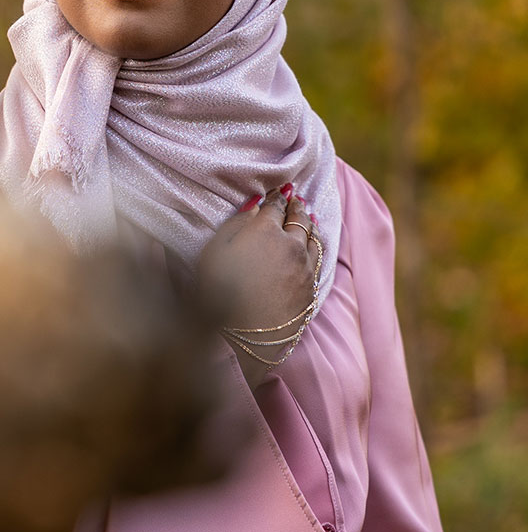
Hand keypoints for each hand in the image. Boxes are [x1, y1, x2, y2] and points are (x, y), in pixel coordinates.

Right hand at [195, 186, 321, 387]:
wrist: (243, 340)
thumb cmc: (218, 294)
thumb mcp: (213, 253)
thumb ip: (234, 225)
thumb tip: (254, 206)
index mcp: (266, 231)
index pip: (275, 206)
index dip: (276, 197)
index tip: (277, 191)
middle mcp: (291, 245)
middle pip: (299, 219)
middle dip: (296, 206)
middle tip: (295, 198)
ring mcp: (305, 269)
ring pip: (314, 239)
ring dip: (310, 225)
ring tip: (307, 218)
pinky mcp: (311, 290)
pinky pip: (317, 261)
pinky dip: (316, 247)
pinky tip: (312, 246)